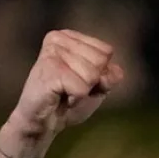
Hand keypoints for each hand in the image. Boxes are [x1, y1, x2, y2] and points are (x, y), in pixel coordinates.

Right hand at [6, 30, 122, 143]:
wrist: (43, 121)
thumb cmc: (68, 101)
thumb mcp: (97, 86)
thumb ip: (110, 74)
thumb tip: (115, 70)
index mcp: (69, 36)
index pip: (106, 51)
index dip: (101, 73)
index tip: (81, 80)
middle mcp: (58, 38)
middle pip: (101, 61)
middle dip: (92, 82)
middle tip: (72, 88)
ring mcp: (52, 52)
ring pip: (93, 75)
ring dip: (83, 91)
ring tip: (65, 92)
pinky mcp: (50, 69)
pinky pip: (82, 88)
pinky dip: (76, 99)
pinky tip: (60, 96)